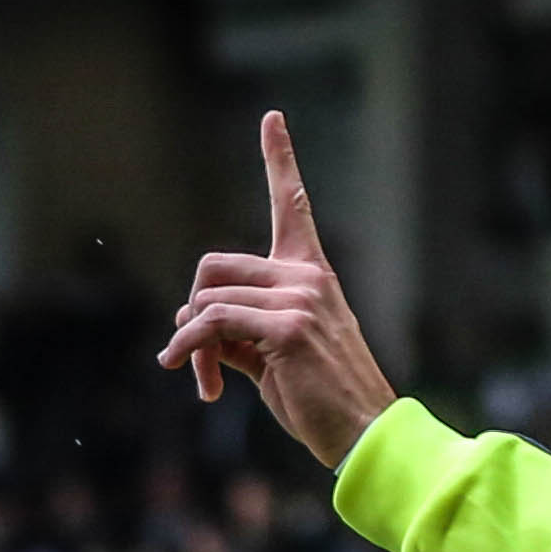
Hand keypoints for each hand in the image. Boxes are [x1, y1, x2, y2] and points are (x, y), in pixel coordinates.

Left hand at [159, 112, 400, 469]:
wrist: (363, 434)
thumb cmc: (319, 400)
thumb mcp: (272, 357)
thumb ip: (236, 331)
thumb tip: (187, 325)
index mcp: (311, 275)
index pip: (292, 205)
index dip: (280, 158)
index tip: (273, 117)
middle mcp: (307, 277)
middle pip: (212, 266)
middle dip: (191, 311)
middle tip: (192, 355)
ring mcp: (300, 298)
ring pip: (206, 301)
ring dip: (190, 347)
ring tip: (206, 384)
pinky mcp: (288, 327)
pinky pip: (213, 324)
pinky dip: (192, 352)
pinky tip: (200, 386)